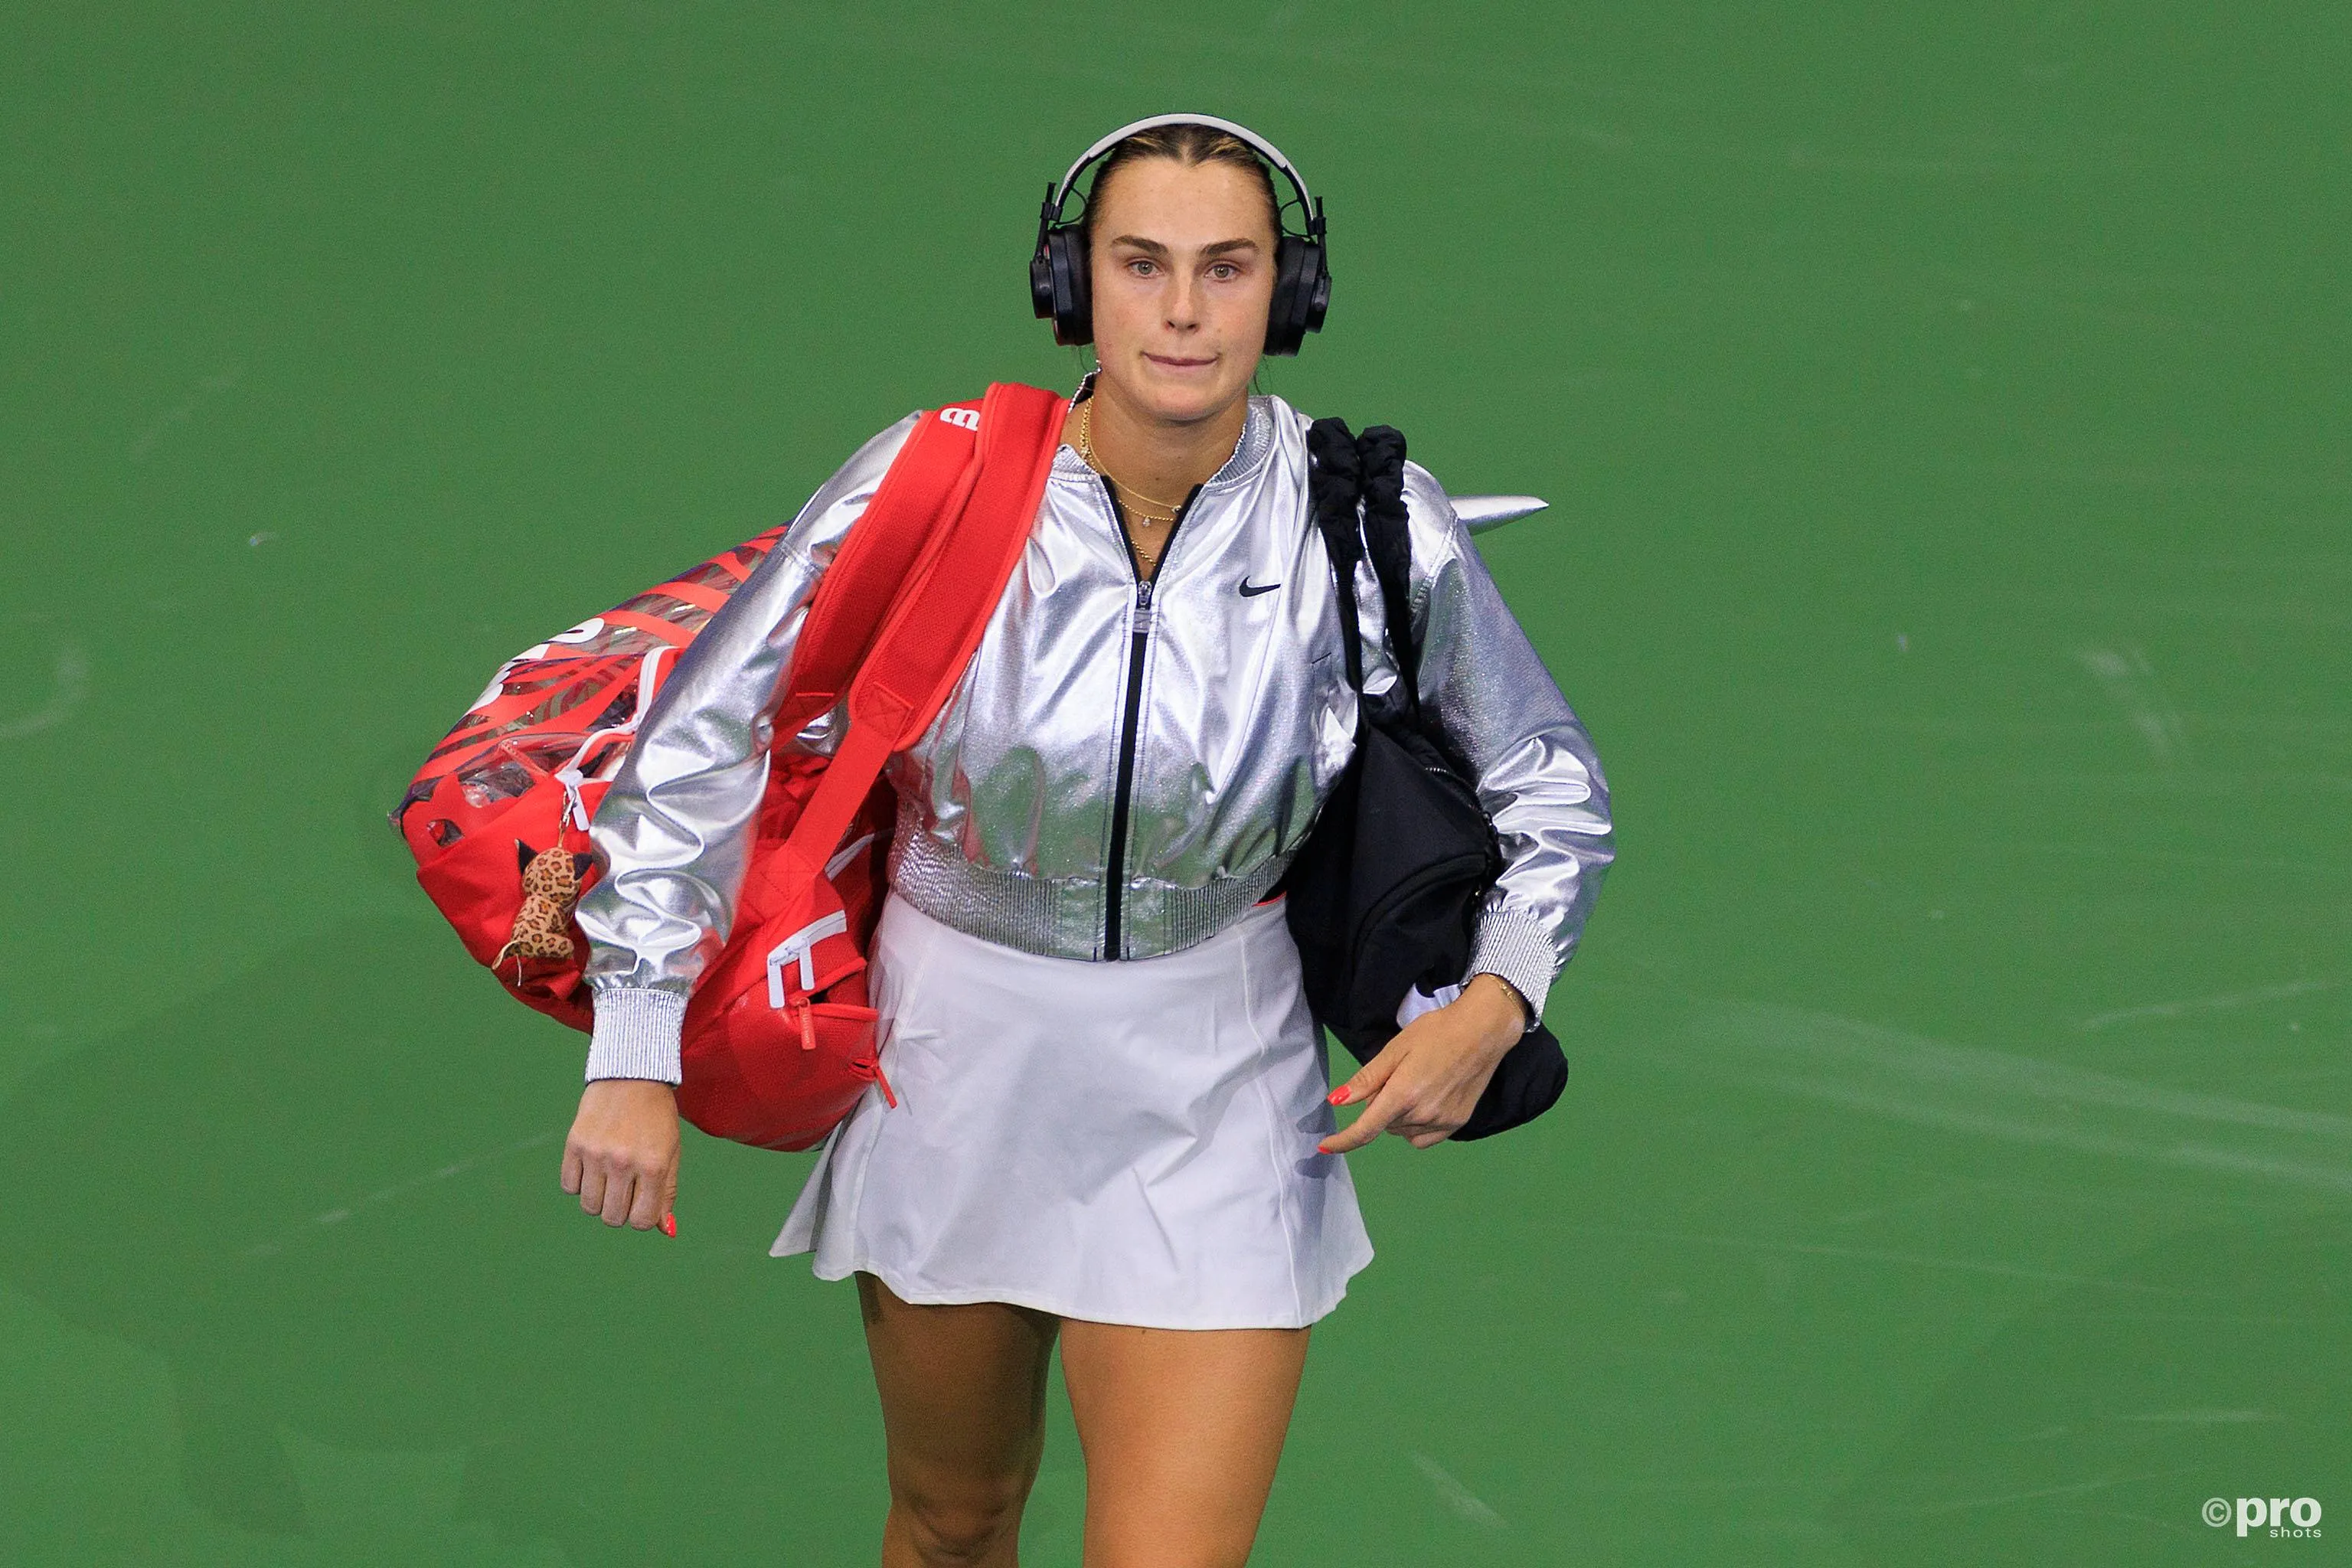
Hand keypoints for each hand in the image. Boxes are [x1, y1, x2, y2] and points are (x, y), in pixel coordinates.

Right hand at [561, 1079, 679, 1230]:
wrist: (631, 1076)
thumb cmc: (657, 1118)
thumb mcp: (671, 1153)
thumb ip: (667, 1192)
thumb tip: (665, 1230)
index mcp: (653, 1166)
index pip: (641, 1221)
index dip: (641, 1218)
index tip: (641, 1203)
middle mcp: (623, 1162)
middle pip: (612, 1217)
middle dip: (619, 1211)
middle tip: (625, 1188)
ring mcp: (596, 1153)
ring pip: (589, 1206)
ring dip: (599, 1198)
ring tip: (609, 1176)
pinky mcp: (574, 1144)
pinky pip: (569, 1186)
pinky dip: (579, 1183)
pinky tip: (592, 1166)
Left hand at [1318, 974, 1529, 1152]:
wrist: (1483, 1031)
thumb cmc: (1436, 1032)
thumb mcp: (1396, 1048)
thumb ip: (1367, 1079)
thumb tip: (1337, 1101)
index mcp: (1403, 1094)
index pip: (1365, 1129)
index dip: (1342, 1141)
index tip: (1325, 1146)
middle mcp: (1423, 1114)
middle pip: (1384, 1124)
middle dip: (1379, 1107)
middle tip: (1393, 1078)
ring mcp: (1443, 1122)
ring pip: (1402, 1131)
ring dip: (1397, 1117)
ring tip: (1414, 1084)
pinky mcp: (1458, 1123)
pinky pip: (1423, 1138)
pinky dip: (1415, 1127)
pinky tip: (1425, 1104)